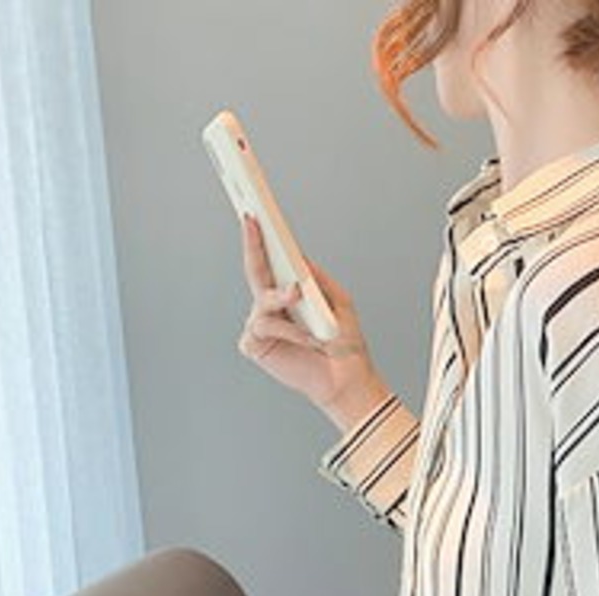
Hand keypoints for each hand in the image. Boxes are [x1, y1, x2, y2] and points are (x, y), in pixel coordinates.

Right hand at [236, 214, 387, 427]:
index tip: (255, 212)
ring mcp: (260, 325)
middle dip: (252, 243)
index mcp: (287, 294)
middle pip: (254, 270)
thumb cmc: (343, 343)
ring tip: (305, 306)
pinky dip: (290, 331)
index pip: (269, 261)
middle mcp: (270, 306)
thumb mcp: (338, 301)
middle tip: (252, 221)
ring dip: (286, 302)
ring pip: (262, 300)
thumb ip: (316, 278)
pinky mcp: (255, 345)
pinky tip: (308, 339)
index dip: (260, 238)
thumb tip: (297, 256)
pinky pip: (265, 326)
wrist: (346, 379)